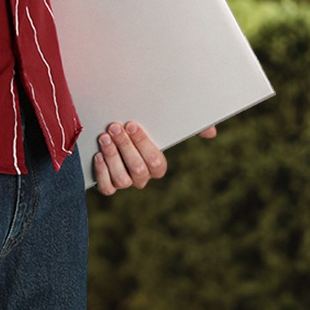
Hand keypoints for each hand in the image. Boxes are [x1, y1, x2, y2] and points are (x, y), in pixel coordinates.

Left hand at [93, 121, 217, 195]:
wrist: (109, 127)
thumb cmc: (138, 124)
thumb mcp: (162, 121)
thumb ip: (190, 126)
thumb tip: (211, 133)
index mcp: (156, 164)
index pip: (156, 163)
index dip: (143, 145)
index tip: (132, 124)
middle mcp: (142, 176)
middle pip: (139, 171)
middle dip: (126, 148)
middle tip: (114, 127)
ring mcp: (125, 181)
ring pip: (123, 180)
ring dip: (112, 157)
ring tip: (104, 137)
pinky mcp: (108, 185)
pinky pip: (107, 188)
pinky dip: (102, 173)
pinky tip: (98, 155)